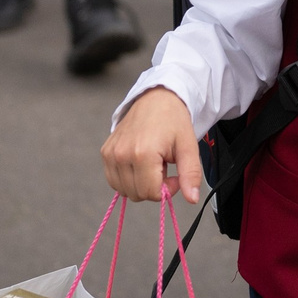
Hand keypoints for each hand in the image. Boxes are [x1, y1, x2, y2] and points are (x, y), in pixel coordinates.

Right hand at [101, 86, 201, 204]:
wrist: (156, 98)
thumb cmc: (174, 121)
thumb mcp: (188, 146)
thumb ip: (190, 174)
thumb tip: (193, 199)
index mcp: (142, 154)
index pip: (151, 193)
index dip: (167, 190)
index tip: (175, 175)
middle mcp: (121, 155)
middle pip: (137, 194)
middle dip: (154, 187)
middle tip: (164, 166)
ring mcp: (110, 154)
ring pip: (124, 190)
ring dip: (141, 183)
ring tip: (153, 162)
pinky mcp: (105, 152)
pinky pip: (114, 180)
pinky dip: (128, 178)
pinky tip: (140, 162)